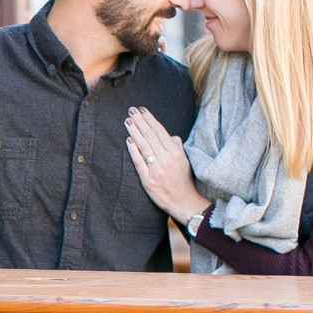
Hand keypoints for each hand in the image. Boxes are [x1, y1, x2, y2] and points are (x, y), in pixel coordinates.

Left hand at [124, 107, 211, 223]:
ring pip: (144, 147)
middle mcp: (167, 160)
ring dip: (134, 132)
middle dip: (140, 122)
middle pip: (151, 137)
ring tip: (127, 121)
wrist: (183, 202)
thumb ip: (176, 147)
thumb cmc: (183, 180)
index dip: (151, 120)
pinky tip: (128, 141)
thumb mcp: (184, 161)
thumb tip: (169, 135)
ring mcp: (156, 170)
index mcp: (176, 153)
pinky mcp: (148, 181)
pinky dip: (133, 151)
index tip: (143, 110)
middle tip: (131, 110)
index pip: (161, 132)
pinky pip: (139, 163)